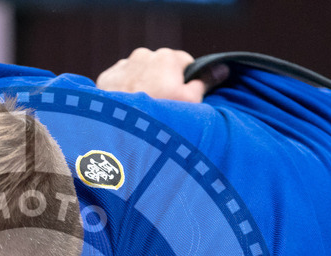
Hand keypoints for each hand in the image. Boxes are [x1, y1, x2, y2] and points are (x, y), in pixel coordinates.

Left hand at [96, 47, 227, 102]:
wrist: (119, 125)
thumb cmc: (160, 113)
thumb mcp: (191, 101)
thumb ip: (206, 82)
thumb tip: (222, 68)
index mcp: (167, 57)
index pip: (185, 64)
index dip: (186, 82)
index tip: (182, 99)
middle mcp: (144, 54)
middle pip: (161, 68)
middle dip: (163, 84)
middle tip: (163, 107)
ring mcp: (124, 65)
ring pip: (140, 74)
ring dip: (144, 87)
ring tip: (144, 110)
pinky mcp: (107, 77)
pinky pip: (121, 82)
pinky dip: (125, 92)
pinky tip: (128, 108)